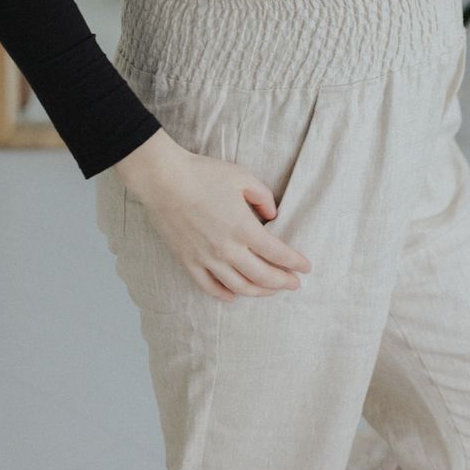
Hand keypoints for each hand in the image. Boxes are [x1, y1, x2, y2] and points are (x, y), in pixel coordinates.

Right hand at [116, 137, 312, 302]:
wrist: (163, 180)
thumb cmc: (203, 174)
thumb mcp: (242, 177)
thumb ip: (263, 197)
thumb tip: (272, 215)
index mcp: (243, 227)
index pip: (277, 253)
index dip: (294, 262)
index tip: (305, 267)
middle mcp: (227, 249)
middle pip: (262, 276)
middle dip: (283, 282)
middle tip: (295, 284)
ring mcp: (206, 258)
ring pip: (239, 287)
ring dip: (259, 292)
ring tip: (271, 290)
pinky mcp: (188, 261)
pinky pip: (209, 287)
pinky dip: (225, 295)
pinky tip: (235, 295)